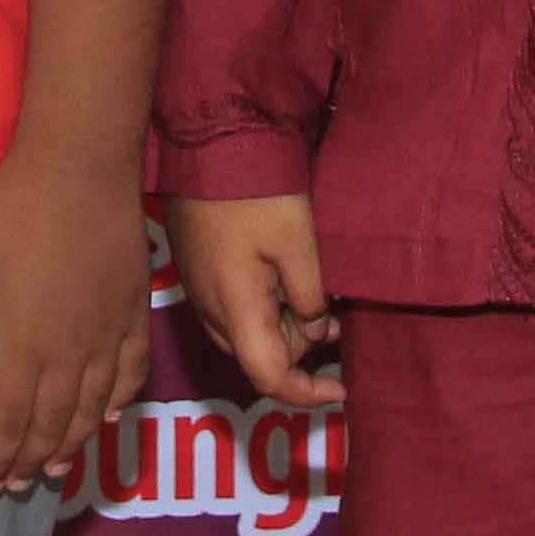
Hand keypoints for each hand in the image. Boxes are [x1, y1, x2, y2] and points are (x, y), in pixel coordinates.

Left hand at [0, 152, 154, 496]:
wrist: (81, 166)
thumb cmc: (14, 213)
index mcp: (26, 345)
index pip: (12, 419)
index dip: (0, 456)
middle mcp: (73, 352)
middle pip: (54, 423)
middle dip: (32, 459)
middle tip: (16, 486)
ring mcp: (110, 334)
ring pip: (93, 408)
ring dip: (73, 443)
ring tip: (54, 468)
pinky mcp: (135, 313)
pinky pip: (131, 374)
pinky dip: (119, 404)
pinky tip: (108, 417)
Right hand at [162, 194, 342, 407]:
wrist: (207, 140)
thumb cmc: (257, 189)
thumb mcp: (299, 242)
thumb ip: (310, 296)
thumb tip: (315, 331)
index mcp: (235, 308)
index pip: (268, 377)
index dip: (306, 395)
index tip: (340, 390)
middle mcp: (209, 307)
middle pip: (256, 356)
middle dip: (298, 351)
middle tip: (335, 318)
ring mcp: (197, 286)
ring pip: (243, 332)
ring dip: (281, 327)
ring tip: (316, 293)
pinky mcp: (194, 266)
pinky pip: (230, 307)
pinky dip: (262, 307)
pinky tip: (284, 276)